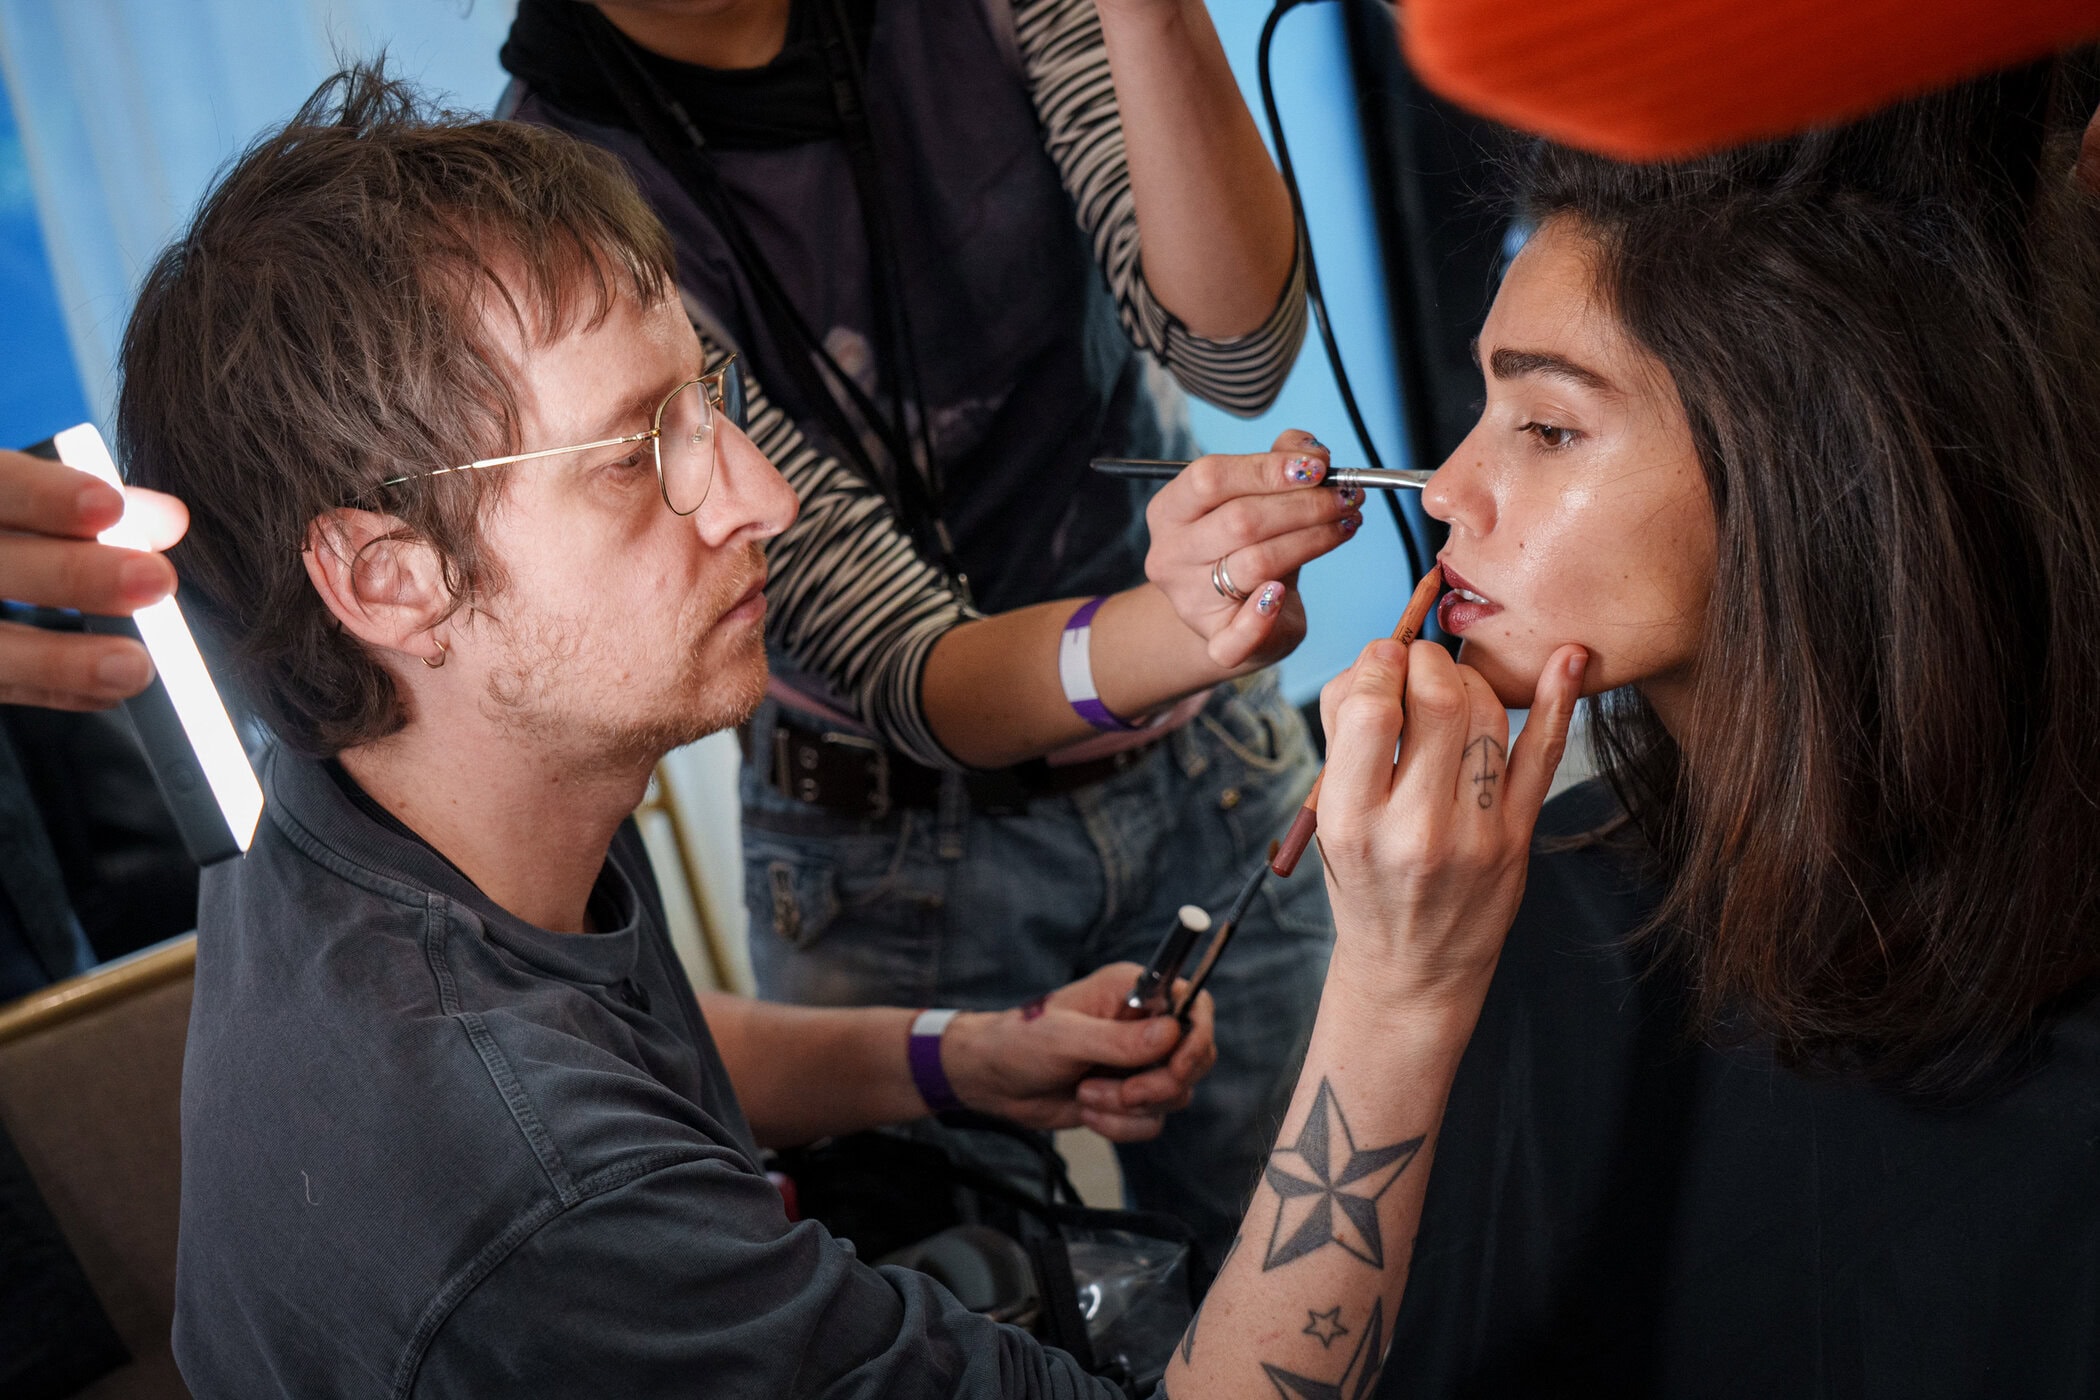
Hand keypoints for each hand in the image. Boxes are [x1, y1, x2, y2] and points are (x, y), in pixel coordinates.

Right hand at [0, 449, 189, 709]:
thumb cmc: (4, 531)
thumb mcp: (24, 501)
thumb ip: (89, 506)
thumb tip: (170, 519)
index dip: (46, 494)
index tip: (110, 505)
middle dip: (75, 574)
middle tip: (156, 580)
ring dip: (63, 659)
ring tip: (135, 666)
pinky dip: (53, 689)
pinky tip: (108, 692)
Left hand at [942, 963, 1217, 1142]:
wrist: (994, 1082)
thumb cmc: (1020, 1042)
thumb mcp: (1065, 1038)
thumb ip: (1118, 1040)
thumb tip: (1170, 1034)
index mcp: (1134, 990)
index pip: (1195, 1003)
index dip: (1197, 1035)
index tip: (1177, 1065)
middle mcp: (1145, 1023)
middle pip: (1195, 1056)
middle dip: (1161, 1084)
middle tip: (1124, 1092)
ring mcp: (1140, 1062)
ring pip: (1176, 1093)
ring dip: (1130, 1106)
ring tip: (1087, 1094)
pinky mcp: (1131, 1096)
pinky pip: (1152, 1121)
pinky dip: (1120, 1125)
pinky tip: (1087, 1112)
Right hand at [1143, 428, 1361, 671]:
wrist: (1230, 616)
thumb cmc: (1244, 548)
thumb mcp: (1255, 500)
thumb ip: (1278, 465)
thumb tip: (1309, 449)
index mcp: (1170, 511)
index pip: (1210, 477)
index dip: (1267, 468)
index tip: (1318, 466)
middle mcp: (1170, 555)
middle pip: (1240, 520)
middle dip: (1305, 505)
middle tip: (1347, 497)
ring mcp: (1188, 602)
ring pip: (1255, 565)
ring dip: (1312, 541)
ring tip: (1346, 524)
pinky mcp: (1215, 643)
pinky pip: (1239, 634)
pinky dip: (1262, 616)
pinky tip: (1283, 594)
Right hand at [1315, 636, 1587, 1015]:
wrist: (1412, 970)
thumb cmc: (1363, 882)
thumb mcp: (1329, 819)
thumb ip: (1343, 738)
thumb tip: (1378, 658)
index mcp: (1352, 822)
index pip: (1370, 712)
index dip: (1379, 664)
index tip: (1383, 656)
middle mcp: (1414, 830)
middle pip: (1437, 703)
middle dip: (1428, 659)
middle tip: (1419, 660)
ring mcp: (1474, 836)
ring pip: (1487, 716)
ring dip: (1470, 677)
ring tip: (1452, 683)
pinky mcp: (1517, 839)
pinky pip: (1542, 756)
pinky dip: (1559, 702)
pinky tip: (1569, 660)